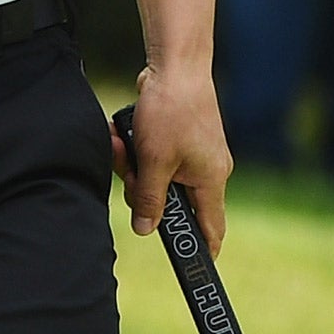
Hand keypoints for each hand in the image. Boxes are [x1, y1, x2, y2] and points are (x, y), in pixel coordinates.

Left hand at [110, 62, 231, 256]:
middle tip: (128, 171)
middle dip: (143, 188)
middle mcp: (207, 169)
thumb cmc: (172, 110)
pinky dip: (137, 147)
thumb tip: (145, 230)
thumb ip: (149, 199)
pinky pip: (154, 155)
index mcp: (211, 180)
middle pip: (172, 200)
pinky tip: (121, 133)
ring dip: (134, 164)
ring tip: (121, 144)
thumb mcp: (155, 160)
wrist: (175, 63)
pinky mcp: (179, 135)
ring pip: (157, 175)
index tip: (191, 269)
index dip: (201, 250)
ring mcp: (194, 151)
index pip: (211, 229)